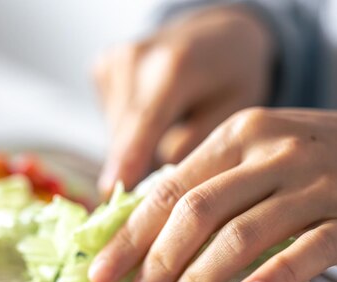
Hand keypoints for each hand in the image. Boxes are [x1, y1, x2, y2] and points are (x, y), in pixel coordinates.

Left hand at [88, 108, 336, 281]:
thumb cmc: (312, 161)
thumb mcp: (258, 149)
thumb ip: (207, 178)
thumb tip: (143, 221)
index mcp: (240, 135)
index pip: (172, 187)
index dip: (134, 232)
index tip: (106, 267)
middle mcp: (274, 153)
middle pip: (200, 210)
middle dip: (159, 258)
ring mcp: (315, 184)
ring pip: (244, 234)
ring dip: (201, 276)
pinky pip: (307, 250)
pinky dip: (274, 276)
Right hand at [93, 6, 273, 196]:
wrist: (218, 33)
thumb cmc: (234, 74)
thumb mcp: (235, 111)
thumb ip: (196, 146)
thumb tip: (157, 184)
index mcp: (175, 66)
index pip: (145, 122)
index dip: (128, 160)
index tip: (111, 192)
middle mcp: (135, 58)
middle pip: (125, 135)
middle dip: (140, 165)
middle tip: (171, 182)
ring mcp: (113, 62)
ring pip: (116, 133)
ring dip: (138, 148)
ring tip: (174, 130)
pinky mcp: (101, 69)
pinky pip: (112, 121)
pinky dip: (131, 131)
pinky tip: (158, 116)